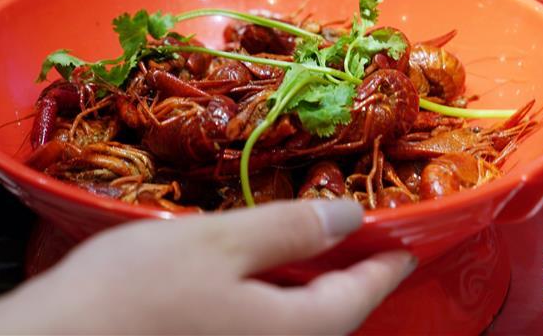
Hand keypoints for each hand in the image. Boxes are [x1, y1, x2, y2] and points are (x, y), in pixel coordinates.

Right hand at [0, 199, 415, 334]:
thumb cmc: (136, 288)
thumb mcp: (217, 243)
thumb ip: (287, 230)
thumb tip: (351, 218)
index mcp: (287, 331)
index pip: (356, 298)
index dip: (383, 266)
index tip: (407, 245)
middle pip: (329, 319)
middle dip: (351, 281)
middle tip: (362, 240)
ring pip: (293, 326)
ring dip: (309, 289)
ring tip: (316, 249)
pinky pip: (260, 329)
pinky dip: (272, 298)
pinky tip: (255, 273)